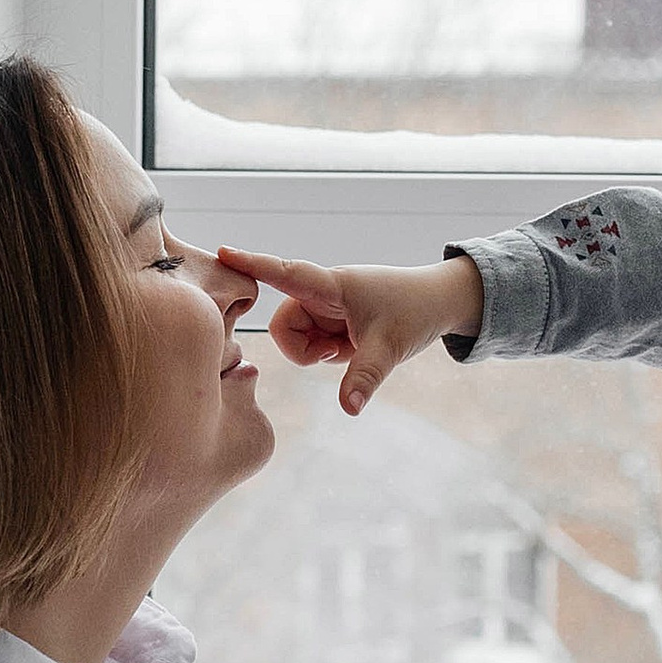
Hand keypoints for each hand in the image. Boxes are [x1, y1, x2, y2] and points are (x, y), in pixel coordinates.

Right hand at [217, 247, 485, 414]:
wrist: (439, 302)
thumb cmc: (415, 312)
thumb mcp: (390, 348)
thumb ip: (365, 378)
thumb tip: (349, 409)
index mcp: (332, 286)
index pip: (284, 273)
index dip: (252, 265)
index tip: (221, 253)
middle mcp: (322, 293)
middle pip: (284, 325)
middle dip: (302, 349)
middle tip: (339, 352)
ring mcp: (325, 307)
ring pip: (295, 338)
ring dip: (317, 352)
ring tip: (350, 347)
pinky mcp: (330, 319)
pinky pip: (312, 343)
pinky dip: (327, 353)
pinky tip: (350, 348)